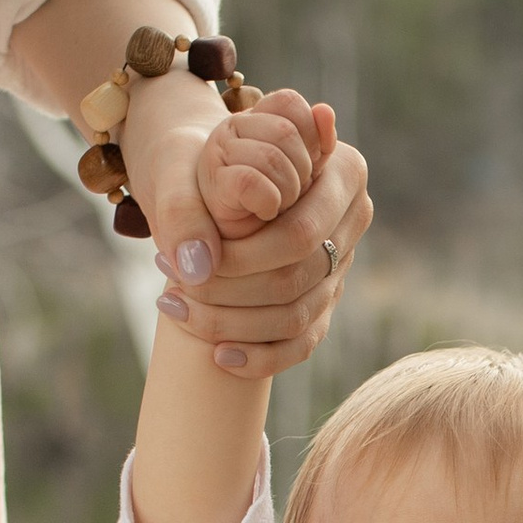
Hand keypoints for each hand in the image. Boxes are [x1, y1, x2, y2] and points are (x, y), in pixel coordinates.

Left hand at [142, 91, 373, 383]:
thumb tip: (195, 265)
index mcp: (342, 172)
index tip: (181, 261)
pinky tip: (219, 356)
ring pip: (296, 316)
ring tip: (175, 308)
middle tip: (170, 287)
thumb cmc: (211, 164)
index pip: (297, 235)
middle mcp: (353, 218)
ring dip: (230, 323)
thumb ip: (190, 206)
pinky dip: (261, 358)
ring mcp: (342, 264)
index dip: (239, 258)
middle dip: (226, 291)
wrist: (222, 175)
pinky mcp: (328, 301)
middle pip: (295, 278)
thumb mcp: (196, 164)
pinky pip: (303, 344)